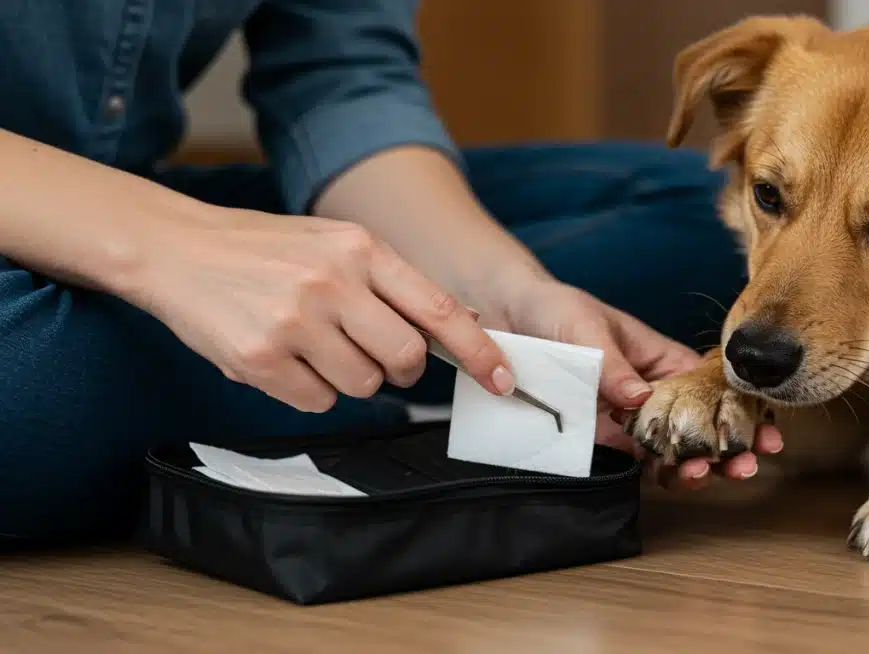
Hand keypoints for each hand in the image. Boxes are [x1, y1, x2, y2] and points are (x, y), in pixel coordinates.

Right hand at [130, 207, 514, 411]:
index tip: (503, 377)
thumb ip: (392, 283)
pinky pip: (317, 401)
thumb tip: (461, 324)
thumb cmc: (266, 249)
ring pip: (363, 384)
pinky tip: (284, 357)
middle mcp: (332, 282)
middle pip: (407, 358)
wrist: (176, 248)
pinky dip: (309, 390)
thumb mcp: (336, 243)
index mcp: (361, 249)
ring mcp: (295, 321)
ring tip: (313, 344)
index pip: (439, 309)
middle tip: (376, 355)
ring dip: (349, 377)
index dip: (479, 350)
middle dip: (402, 369)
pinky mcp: (261, 358)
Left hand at [491, 279, 782, 489]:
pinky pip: (634, 460)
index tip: (765, 431)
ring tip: (707, 474)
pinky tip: (671, 479)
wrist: (506, 317)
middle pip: (701, 424)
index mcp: (661, 359)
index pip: (712, 385)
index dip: (741, 409)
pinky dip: (656, 472)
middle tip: (745, 464)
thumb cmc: (555, 309)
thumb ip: (612, 364)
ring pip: (673, 448)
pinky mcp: (601, 438)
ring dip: (696, 465)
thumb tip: (639, 397)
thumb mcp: (585, 328)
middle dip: (728, 446)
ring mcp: (629, 419)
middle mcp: (652, 391)